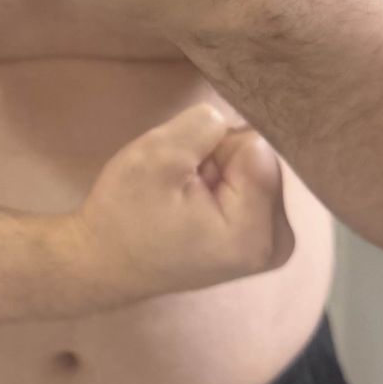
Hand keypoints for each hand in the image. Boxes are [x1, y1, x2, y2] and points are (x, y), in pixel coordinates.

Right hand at [70, 103, 294, 301]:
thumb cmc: (124, 217)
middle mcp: (278, 242)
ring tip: (183, 197)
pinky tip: (195, 205)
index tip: (184, 171)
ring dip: (219, 171)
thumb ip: (204, 125)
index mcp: (257, 232)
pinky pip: (250, 185)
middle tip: (179, 186)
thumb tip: (234, 119)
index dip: (216, 144)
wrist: (104, 264)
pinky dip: (222, 185)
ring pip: (254, 168)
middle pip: (260, 159)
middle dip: (220, 159)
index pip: (257, 146)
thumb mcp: (157, 156)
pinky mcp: (259, 239)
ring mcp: (272, 243)